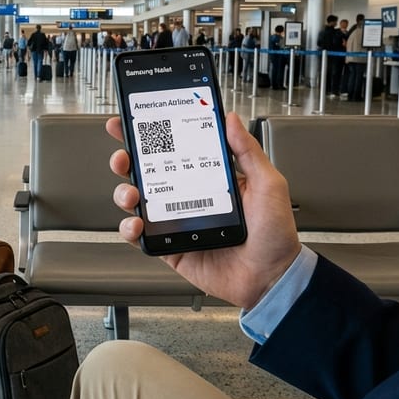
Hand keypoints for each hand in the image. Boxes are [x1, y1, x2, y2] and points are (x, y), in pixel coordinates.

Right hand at [107, 112, 300, 309]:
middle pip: (149, 172)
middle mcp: (190, 198)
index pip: (176, 151)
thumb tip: (232, 120)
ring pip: (139, 202)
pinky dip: (130, 228)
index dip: (153, 136)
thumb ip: (248, 151)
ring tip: (131, 193)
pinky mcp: (171, 248)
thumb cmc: (275, 235)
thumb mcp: (268, 184)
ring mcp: (178, 223)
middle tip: (124, 156)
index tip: (136, 121)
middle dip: (128, 159)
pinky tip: (136, 222)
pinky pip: (142, 236)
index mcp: (210, 178)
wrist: (271, 278)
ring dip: (125, 192)